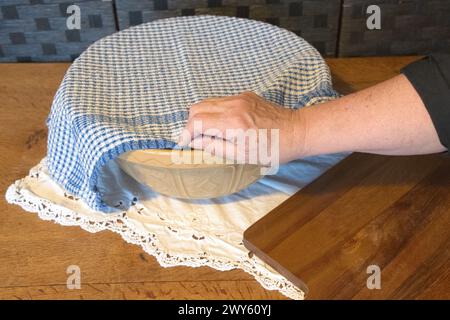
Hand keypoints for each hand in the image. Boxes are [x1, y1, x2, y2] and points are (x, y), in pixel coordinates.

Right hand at [177, 91, 305, 164]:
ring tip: (208, 132)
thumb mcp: (243, 156)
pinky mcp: (245, 95)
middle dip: (191, 123)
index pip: (197, 122)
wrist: (297, 131)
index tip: (184, 143)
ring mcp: (240, 98)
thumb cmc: (273, 148)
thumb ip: (216, 147)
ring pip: (208, 101)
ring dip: (202, 116)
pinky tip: (223, 124)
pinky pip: (221, 100)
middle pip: (197, 107)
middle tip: (195, 138)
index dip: (186, 133)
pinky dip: (215, 111)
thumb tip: (196, 143)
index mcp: (233, 123)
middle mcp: (234, 106)